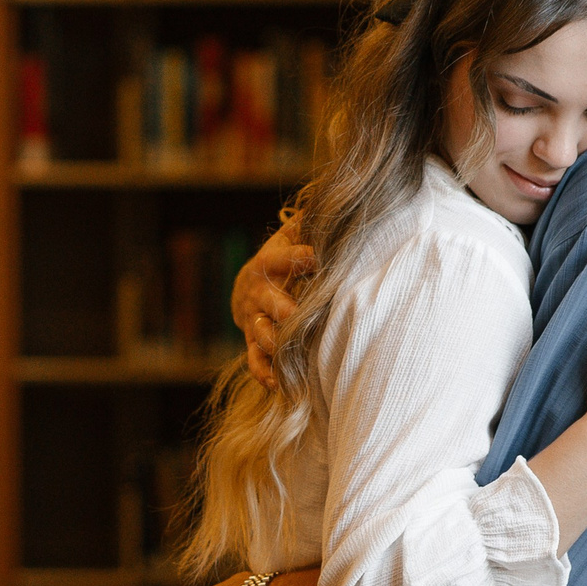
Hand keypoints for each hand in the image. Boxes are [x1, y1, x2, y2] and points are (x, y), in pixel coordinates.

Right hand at [234, 223, 316, 390]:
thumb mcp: (291, 237)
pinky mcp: (252, 343)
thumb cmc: (283, 260)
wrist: (247, 288)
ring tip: (284, 352)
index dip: (297, 257)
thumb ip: (309, 225)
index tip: (315, 256)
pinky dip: (264, 372)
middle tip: (295, 315)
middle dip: (281, 307)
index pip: (283, 259)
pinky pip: (254, 360)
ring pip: (260, 332)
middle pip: (268, 300)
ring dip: (272, 342)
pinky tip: (278, 383)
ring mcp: (254, 319)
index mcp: (271, 263)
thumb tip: (338, 202)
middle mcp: (259, 293)